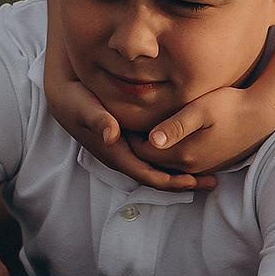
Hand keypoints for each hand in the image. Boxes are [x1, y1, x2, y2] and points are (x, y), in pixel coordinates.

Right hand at [44, 58, 200, 192]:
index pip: (145, 174)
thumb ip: (96, 118)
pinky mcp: (129, 139)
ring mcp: (126, 149)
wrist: (62, 93)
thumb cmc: (72, 97)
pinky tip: (193, 150)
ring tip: (209, 172)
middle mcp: (122, 155)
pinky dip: (174, 157)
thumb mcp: (82, 105)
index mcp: (114, 152)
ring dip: (182, 171)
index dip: (169, 180)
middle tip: (212, 182)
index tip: (193, 181)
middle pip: (157, 176)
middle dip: (183, 181)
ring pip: (158, 167)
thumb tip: (111, 134)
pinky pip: (155, 154)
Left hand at [139, 78, 274, 176]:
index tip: (122, 118)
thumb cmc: (231, 106)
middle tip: (126, 124)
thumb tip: (152, 140)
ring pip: (166, 164)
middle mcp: (190, 166)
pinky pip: (180, 163)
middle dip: (138, 145)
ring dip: (154, 150)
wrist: (261, 116)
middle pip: (152, 161)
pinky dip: (169, 152)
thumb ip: (176, 125)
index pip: (143, 152)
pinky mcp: (209, 165)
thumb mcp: (202, 110)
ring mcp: (200, 168)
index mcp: (184, 153)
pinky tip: (166, 134)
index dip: (130, 137)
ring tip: (142, 127)